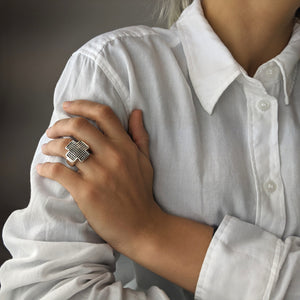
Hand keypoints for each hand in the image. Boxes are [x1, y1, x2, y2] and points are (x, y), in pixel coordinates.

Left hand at [37, 100, 164, 255]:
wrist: (142, 225)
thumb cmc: (141, 193)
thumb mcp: (145, 161)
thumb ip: (139, 135)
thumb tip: (136, 112)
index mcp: (125, 146)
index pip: (103, 114)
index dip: (82, 106)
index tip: (68, 106)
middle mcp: (112, 155)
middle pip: (79, 126)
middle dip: (60, 124)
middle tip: (52, 130)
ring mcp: (99, 174)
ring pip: (66, 148)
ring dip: (50, 145)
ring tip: (46, 148)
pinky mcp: (86, 192)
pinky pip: (59, 172)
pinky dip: (46, 168)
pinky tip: (43, 169)